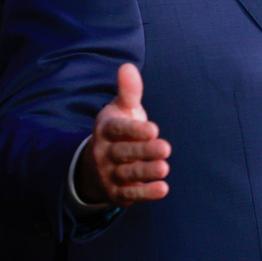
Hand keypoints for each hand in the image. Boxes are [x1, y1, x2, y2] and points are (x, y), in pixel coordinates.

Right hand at [75, 63, 170, 205]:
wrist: (96, 165)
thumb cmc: (118, 131)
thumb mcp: (121, 110)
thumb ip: (128, 92)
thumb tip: (128, 66)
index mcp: (105, 130)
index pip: (118, 130)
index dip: (134, 130)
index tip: (154, 128)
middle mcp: (104, 153)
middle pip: (124, 152)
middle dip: (144, 151)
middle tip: (166, 148)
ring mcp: (109, 174)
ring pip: (127, 174)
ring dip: (146, 172)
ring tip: (165, 168)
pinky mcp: (117, 193)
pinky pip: (130, 194)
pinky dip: (145, 193)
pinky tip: (163, 189)